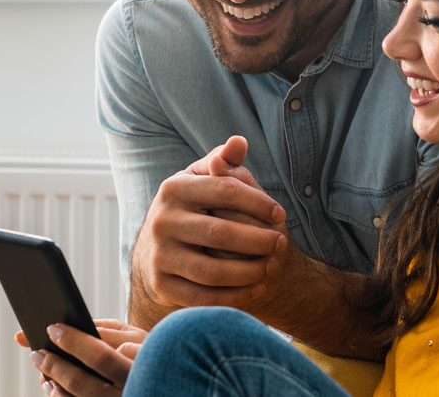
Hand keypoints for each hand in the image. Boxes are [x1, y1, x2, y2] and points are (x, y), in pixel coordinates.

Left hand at [15, 319, 145, 395]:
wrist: (166, 382)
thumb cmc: (148, 351)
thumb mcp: (137, 335)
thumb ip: (108, 331)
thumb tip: (74, 327)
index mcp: (137, 367)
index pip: (100, 356)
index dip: (74, 341)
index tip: (53, 328)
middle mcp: (127, 391)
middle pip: (81, 382)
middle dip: (54, 364)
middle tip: (36, 351)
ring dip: (53, 384)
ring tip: (43, 368)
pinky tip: (53, 386)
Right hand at [130, 136, 288, 320]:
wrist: (156, 249)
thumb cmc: (193, 207)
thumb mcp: (202, 179)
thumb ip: (223, 162)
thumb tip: (238, 142)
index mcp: (174, 187)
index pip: (226, 190)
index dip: (258, 203)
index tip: (280, 214)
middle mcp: (161, 221)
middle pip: (221, 233)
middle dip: (259, 240)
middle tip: (282, 243)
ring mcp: (159, 255)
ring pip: (213, 270)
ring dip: (250, 271)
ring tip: (272, 265)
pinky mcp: (161, 286)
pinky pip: (204, 297)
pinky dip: (236, 296)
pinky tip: (258, 288)